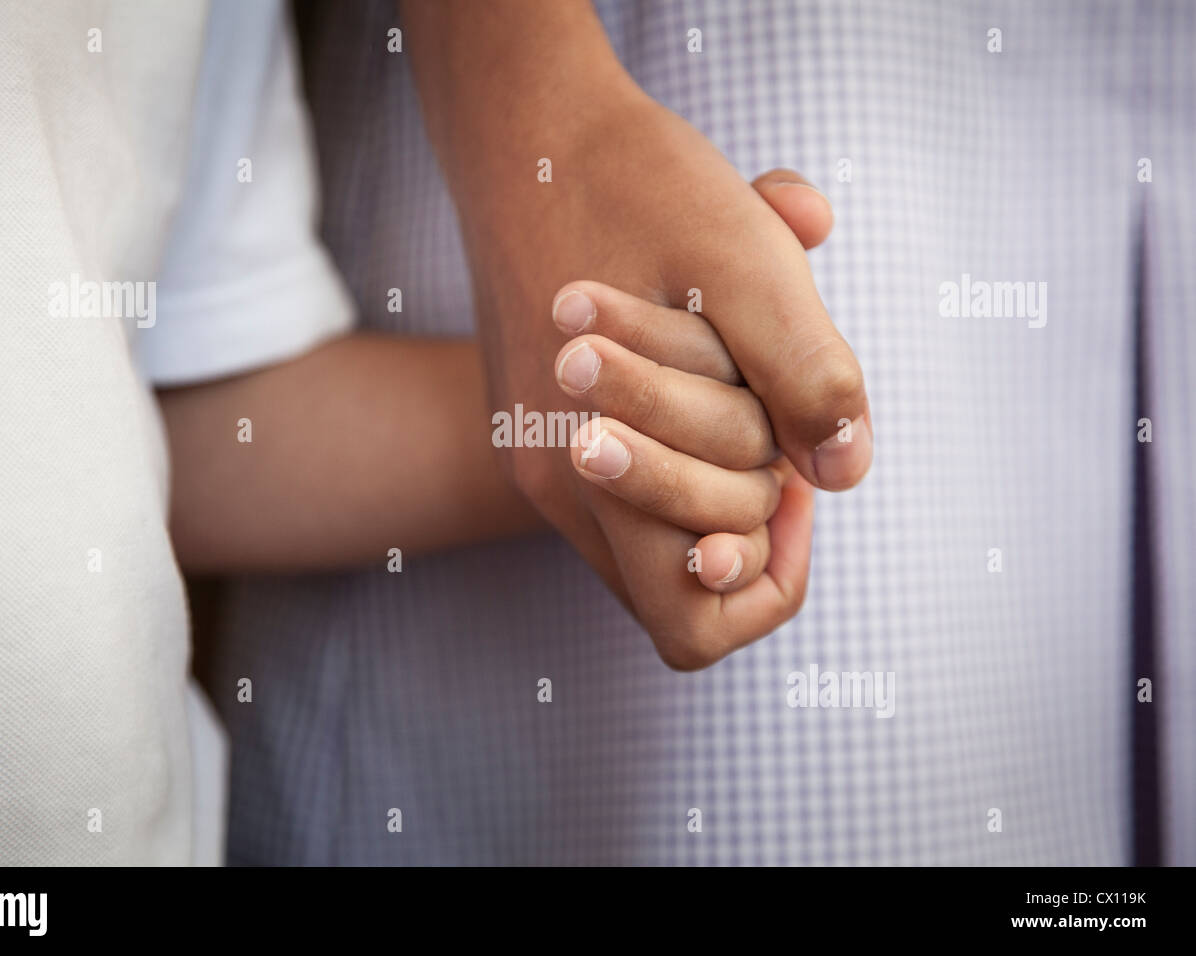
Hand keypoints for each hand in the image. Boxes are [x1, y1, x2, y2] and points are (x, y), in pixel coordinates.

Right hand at [405, 5, 868, 665]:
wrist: (525, 129)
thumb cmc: (633, 186)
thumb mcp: (743, 266)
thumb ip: (805, 379)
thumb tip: (841, 477)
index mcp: (590, 474)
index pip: (694, 619)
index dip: (769, 572)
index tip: (793, 483)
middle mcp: (555, 485)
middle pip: (680, 578)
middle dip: (750, 507)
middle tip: (772, 423)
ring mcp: (541, 454)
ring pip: (657, 523)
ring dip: (721, 462)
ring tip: (736, 371)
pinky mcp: (538, 420)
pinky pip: (631, 475)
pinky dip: (685, 433)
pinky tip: (702, 355)